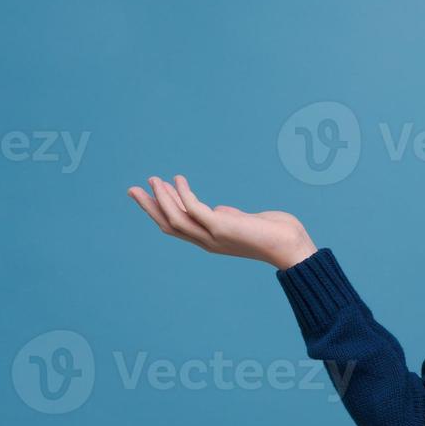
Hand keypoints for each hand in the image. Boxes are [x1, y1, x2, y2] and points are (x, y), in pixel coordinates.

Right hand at [126, 174, 317, 270]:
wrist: (291, 246)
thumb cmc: (274, 233)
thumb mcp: (244, 222)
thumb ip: (228, 216)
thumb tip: (218, 209)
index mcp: (211, 240)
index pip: (178, 227)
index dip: (161, 211)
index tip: (149, 194)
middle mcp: (207, 240)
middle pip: (169, 224)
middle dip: (150, 206)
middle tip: (133, 189)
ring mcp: (213, 235)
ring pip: (176, 218)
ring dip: (162, 199)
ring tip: (153, 180)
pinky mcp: (221, 226)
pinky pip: (194, 208)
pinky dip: (183, 194)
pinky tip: (178, 179)